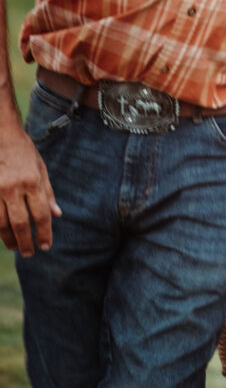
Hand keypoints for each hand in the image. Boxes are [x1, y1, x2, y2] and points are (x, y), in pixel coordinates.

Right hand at [0, 124, 60, 255]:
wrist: (1, 135)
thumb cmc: (23, 151)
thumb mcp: (41, 168)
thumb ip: (48, 193)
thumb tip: (57, 215)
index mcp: (32, 181)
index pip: (40, 215)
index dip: (44, 233)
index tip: (45, 246)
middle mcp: (13, 187)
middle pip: (20, 223)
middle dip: (25, 241)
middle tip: (29, 253)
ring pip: (1, 223)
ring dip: (8, 238)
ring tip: (15, 246)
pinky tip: (2, 233)